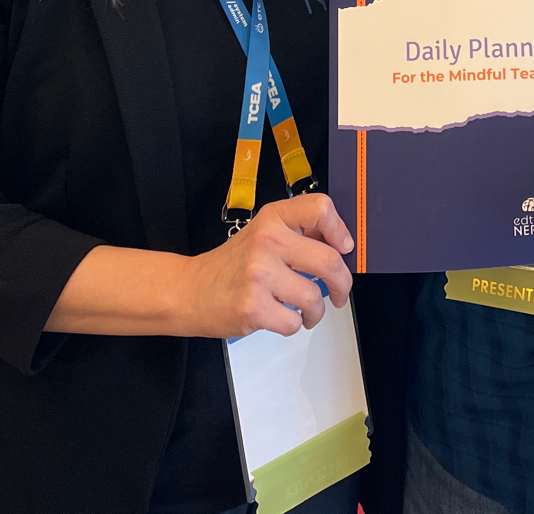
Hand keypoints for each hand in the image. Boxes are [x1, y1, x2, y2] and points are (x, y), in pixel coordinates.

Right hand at [182, 194, 354, 337]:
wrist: (190, 290)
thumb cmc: (233, 264)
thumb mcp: (263, 232)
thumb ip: (298, 232)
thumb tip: (341, 244)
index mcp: (273, 218)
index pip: (320, 208)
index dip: (339, 230)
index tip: (343, 248)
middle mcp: (267, 241)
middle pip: (329, 260)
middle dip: (342, 284)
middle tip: (339, 293)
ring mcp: (259, 274)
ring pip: (314, 297)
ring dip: (316, 311)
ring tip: (305, 310)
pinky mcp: (253, 307)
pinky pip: (294, 321)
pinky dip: (293, 324)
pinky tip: (281, 317)